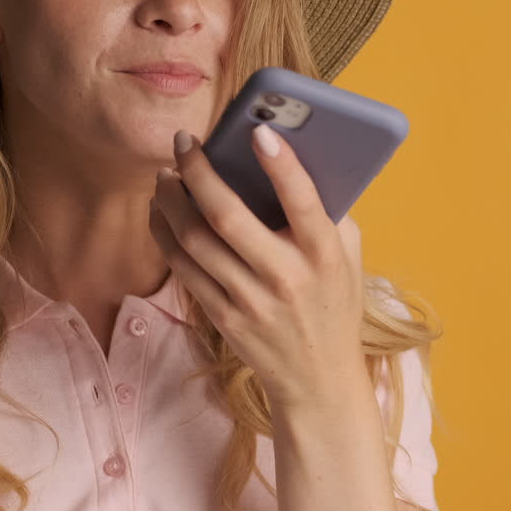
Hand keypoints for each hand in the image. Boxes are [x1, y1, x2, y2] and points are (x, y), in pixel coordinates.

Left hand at [149, 125, 367, 412]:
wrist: (319, 379)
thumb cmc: (334, 301)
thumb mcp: (348, 255)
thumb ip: (326, 210)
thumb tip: (283, 155)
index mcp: (324, 256)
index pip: (302, 203)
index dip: (281, 164)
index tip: (259, 131)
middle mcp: (285, 278)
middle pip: (228, 217)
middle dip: (199, 171)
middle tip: (183, 141)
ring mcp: (250, 301)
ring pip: (194, 240)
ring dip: (172, 199)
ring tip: (166, 173)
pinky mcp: (223, 318)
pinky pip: (182, 267)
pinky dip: (165, 232)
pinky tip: (162, 209)